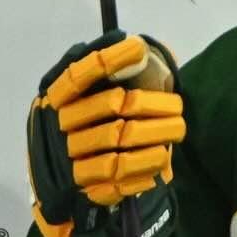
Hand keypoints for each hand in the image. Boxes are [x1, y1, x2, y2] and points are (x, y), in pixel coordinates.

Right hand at [27, 33, 183, 236]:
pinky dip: (143, 169)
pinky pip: (118, 180)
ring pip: (118, 145)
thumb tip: (138, 48)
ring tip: (177, 131)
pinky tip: (161, 161)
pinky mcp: (83, 188)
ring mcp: (69, 160)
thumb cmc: (86, 126)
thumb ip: (115, 70)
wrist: (60, 182)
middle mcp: (58, 127)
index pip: (79, 75)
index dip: (106, 60)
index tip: (138, 48)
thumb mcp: (91, 96)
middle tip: (179, 108)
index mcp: (57, 99)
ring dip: (155, 138)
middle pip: (110, 107)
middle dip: (152, 105)